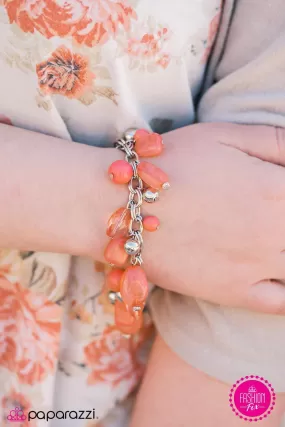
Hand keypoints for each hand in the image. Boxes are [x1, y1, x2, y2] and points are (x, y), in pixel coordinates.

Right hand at [142, 123, 284, 313]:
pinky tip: (280, 275)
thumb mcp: (224, 134)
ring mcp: (258, 265)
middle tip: (268, 214)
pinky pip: (282, 302)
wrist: (121, 207)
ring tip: (271, 239)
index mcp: (277, 187)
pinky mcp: (235, 291)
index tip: (278, 190)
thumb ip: (275, 140)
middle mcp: (276, 229)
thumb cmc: (171, 164)